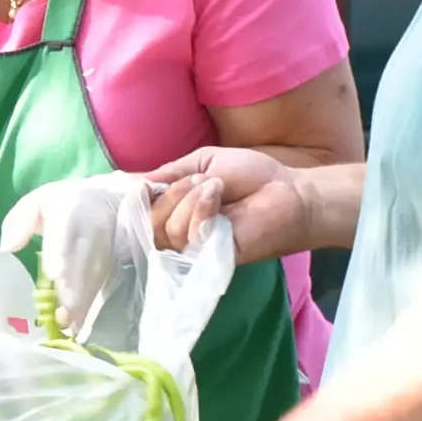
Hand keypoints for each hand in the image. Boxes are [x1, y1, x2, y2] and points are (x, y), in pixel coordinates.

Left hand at [0, 175, 144, 330]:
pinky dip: (90, 305)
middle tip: (63, 311)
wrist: (105, 200)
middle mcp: (92, 230)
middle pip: (85, 259)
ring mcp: (105, 247)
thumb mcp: (36, 202)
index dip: (61, 252)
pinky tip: (77, 324)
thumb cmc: (61, 204)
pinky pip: (101, 285)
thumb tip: (8, 247)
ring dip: (82, 301)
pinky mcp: (112, 263)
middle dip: (75, 286)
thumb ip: (20, 221)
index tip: (54, 273)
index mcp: (70, 209)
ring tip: (68, 324)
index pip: (66, 230)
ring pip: (95, 276)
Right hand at [147, 148, 306, 263]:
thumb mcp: (202, 162)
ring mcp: (193, 248)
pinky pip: (187, 237)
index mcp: (174, 209)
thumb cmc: (251, 176)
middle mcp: (178, 232)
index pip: (138, 213)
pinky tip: (219, 199)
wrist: (288, 191)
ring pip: (166, 229)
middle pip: (148, 222)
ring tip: (217, 187)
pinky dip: (200, 210)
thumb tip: (133, 182)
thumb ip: (168, 173)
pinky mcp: (210, 258)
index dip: (137, 199)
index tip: (145, 185)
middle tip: (200, 180)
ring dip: (189, 199)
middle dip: (172, 193)